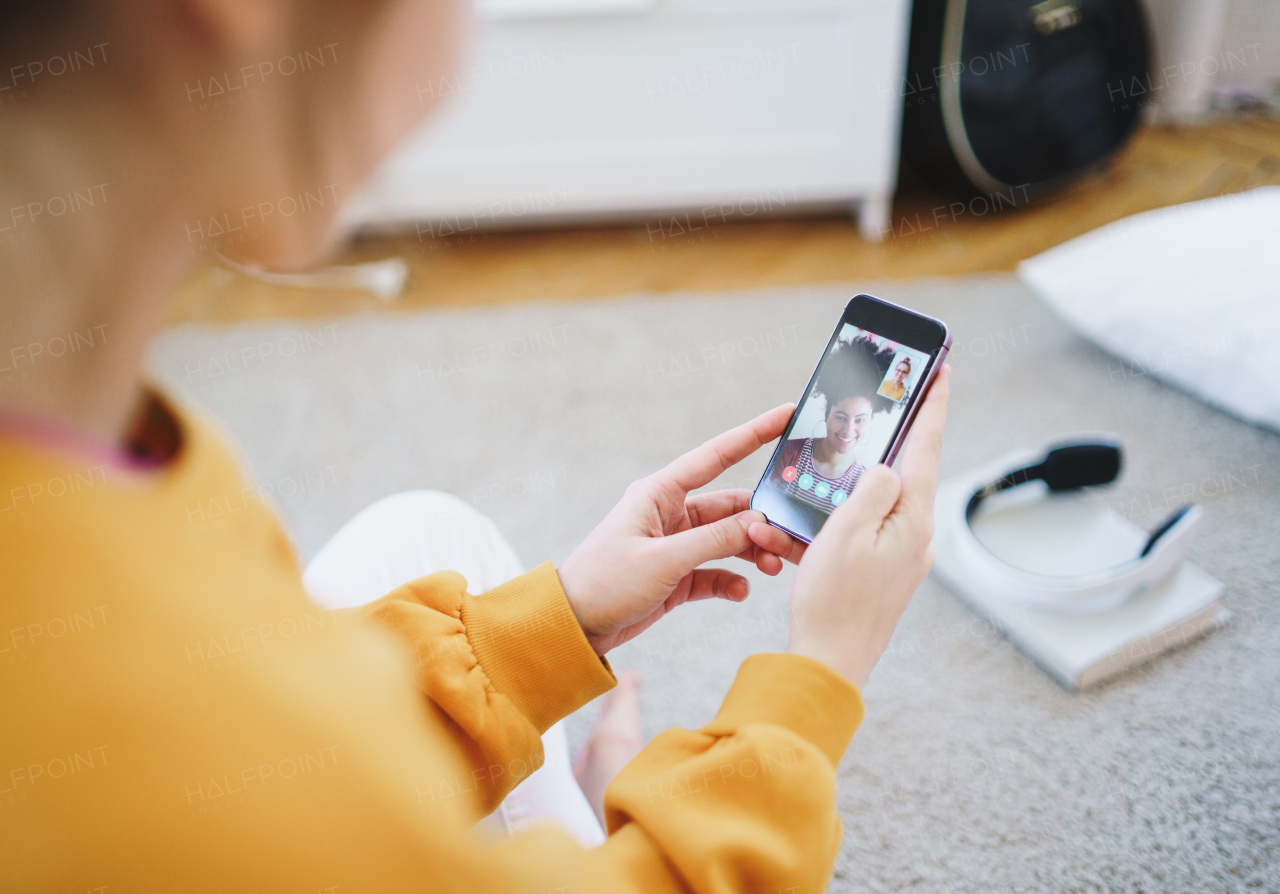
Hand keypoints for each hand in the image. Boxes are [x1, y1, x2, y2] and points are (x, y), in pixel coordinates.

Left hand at [557, 405, 802, 655]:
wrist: (573, 626)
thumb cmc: (605, 582)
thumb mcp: (663, 560)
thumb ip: (714, 540)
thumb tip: (759, 524)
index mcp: (659, 494)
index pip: (715, 455)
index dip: (753, 433)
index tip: (786, 414)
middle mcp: (670, 513)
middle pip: (731, 505)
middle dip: (761, 520)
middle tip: (784, 540)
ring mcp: (675, 545)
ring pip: (728, 539)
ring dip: (751, 552)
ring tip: (770, 567)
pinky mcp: (676, 575)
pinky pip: (716, 571)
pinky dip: (732, 580)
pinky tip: (740, 591)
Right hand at [783, 365, 950, 687]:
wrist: (827, 666)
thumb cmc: (835, 602)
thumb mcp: (847, 531)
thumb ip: (871, 487)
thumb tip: (885, 466)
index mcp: (912, 519)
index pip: (926, 445)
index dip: (932, 403)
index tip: (941, 367)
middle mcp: (913, 535)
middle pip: (893, 472)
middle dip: (862, 451)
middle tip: (857, 418)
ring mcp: (896, 555)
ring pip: (861, 507)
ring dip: (822, 502)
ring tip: (782, 518)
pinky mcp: (876, 573)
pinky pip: (848, 536)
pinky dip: (817, 532)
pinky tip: (785, 541)